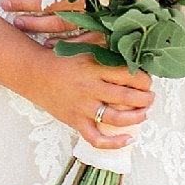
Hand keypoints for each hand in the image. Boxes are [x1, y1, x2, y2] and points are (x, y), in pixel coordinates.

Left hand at [0, 0, 96, 43]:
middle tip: (6, 3)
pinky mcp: (104, 28)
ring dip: (37, 24)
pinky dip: (63, 43)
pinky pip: (81, 39)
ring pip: (60, 22)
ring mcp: (95, 13)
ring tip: (18, 23)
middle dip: (24, 3)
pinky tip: (47, 45)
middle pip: (48, 1)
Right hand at [31, 49, 152, 150]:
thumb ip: (105, 42)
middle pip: (127, 97)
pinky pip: (96, 138)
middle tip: (151, 97)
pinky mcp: (75, 121)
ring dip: (137, 117)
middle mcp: (90, 88)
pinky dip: (114, 143)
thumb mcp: (83, 44)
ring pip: (117, 119)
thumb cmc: (59, 58)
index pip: (129, 75)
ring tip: (145, 113)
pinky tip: (128, 139)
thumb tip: (127, 40)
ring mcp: (83, 107)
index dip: (144, 79)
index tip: (148, 80)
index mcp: (94, 67)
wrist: (33, 73)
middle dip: (146, 99)